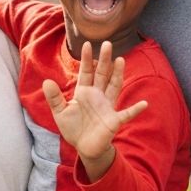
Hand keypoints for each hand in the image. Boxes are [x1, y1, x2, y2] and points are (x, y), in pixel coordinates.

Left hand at [43, 41, 147, 177]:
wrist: (84, 147)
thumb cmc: (74, 128)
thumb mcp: (60, 112)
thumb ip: (54, 98)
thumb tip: (46, 81)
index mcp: (84, 92)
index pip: (86, 72)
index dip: (87, 59)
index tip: (87, 44)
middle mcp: (98, 95)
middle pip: (102, 74)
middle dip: (104, 60)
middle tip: (107, 43)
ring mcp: (107, 106)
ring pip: (114, 86)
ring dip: (118, 74)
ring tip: (121, 60)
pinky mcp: (114, 120)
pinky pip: (127, 114)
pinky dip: (135, 110)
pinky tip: (143, 104)